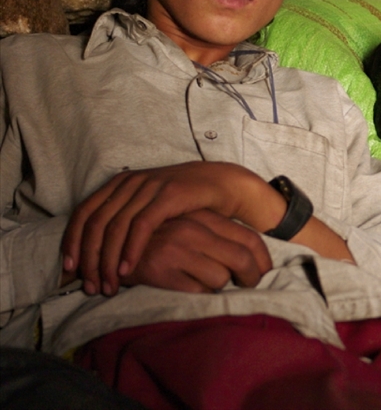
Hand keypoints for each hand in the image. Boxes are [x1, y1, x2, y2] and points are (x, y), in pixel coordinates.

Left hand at [61, 162, 285, 296]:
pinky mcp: (168, 195)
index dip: (72, 242)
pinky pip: (141, 226)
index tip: (69, 270)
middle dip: (89, 259)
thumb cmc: (184, 201)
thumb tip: (98, 252)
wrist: (222, 184)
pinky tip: (127, 268)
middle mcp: (130, 182)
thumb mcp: (148, 206)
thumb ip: (125, 220)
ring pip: (115, 227)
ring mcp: (149, 187)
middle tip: (89, 286)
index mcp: (119, 183)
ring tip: (108, 284)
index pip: (84, 213)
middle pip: (95, 224)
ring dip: (107, 260)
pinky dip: (130, 249)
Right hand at [120, 209, 272, 293]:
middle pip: (242, 259)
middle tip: (250, 286)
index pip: (250, 238)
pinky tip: (186, 290)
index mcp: (204, 217)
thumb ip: (217, 236)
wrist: (112, 245)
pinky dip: (197, 296)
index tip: (265, 272)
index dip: (263, 259)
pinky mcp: (161, 270)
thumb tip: (254, 260)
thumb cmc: (161, 239)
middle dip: (252, 278)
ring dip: (218, 287)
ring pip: (220, 278)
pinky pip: (196, 292)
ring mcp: (177, 249)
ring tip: (207, 284)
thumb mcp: (191, 227)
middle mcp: (193, 230)